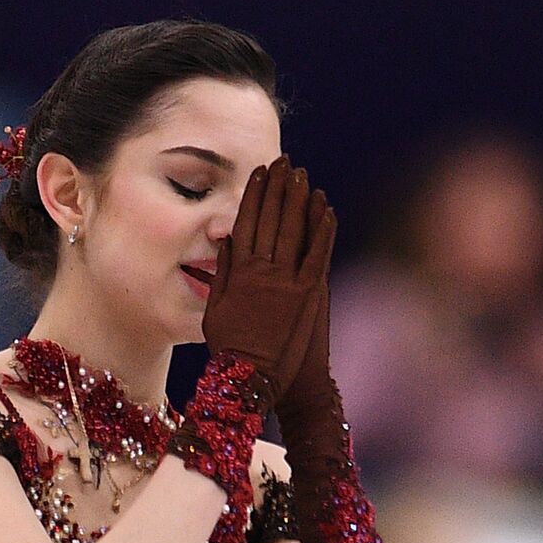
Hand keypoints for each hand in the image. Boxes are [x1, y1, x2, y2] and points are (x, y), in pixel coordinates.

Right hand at [201, 155, 331, 403]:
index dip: (254, 195)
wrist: (255, 379)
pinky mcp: (309, 293)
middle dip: (278, 188)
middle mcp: (261, 272)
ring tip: (303, 175)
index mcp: (236, 273)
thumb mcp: (215, 311)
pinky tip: (327, 207)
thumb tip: (227, 241)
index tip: (260, 173)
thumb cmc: (232, 350)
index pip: (245, 222)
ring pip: (293, 230)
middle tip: (285, 163)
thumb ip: (221, 275)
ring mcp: (286, 281)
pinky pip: (318, 253)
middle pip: (270, 219)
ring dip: (299, 199)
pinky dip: (322, 228)